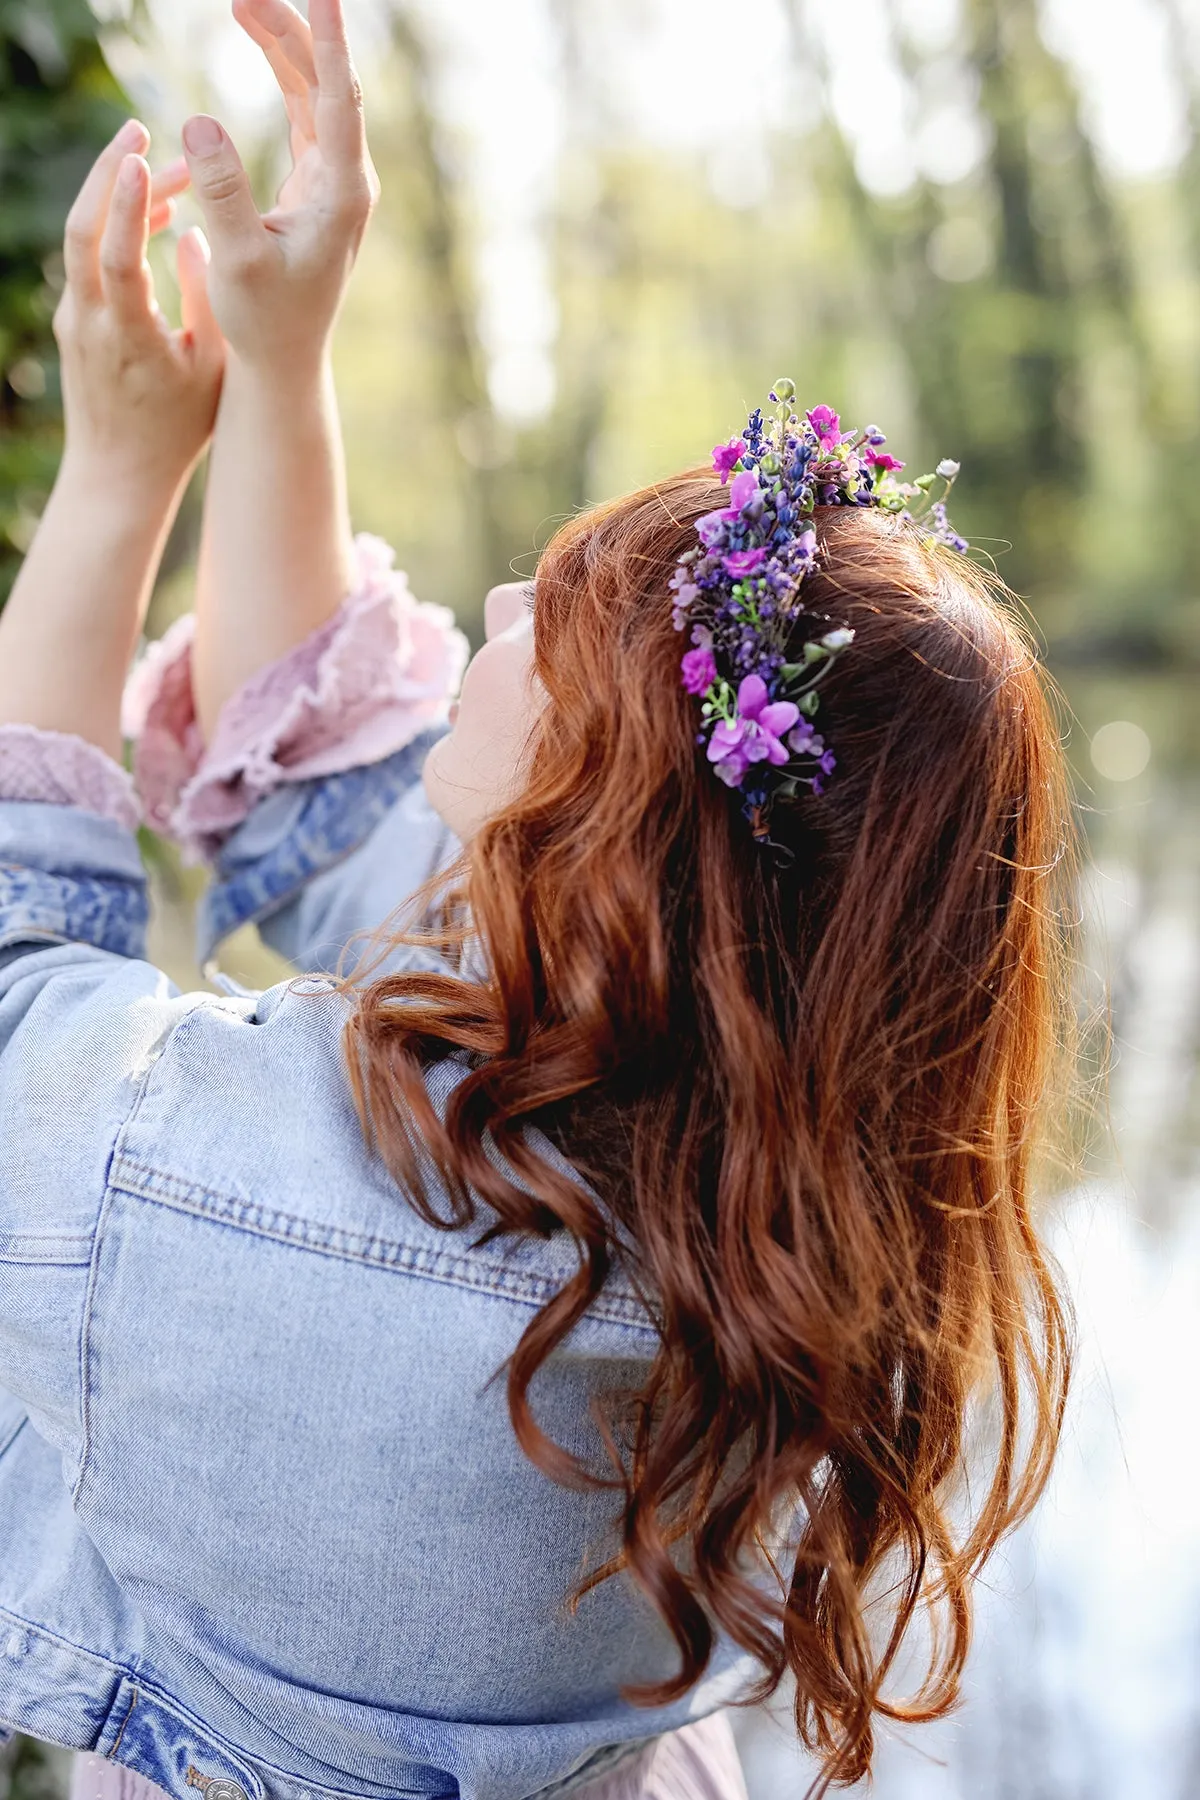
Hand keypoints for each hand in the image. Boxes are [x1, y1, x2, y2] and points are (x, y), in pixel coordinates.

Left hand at [54, 118, 224, 497]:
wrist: (119, 474)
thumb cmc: (178, 428)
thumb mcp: (208, 367)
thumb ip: (204, 298)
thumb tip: (194, 234)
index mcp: (129, 338)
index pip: (118, 260)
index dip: (128, 208)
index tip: (142, 160)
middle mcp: (90, 322)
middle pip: (82, 230)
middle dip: (106, 174)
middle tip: (138, 127)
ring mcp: (74, 319)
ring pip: (81, 238)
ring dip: (115, 196)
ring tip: (160, 166)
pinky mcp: (73, 319)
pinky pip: (89, 258)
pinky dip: (115, 227)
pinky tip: (151, 214)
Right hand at [181, 0, 377, 379]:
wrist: (285, 360)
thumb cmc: (266, 320)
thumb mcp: (238, 259)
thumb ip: (222, 191)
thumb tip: (199, 120)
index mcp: (340, 194)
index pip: (339, 99)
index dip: (330, 40)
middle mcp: (347, 180)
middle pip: (327, 84)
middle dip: (291, 30)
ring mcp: (335, 180)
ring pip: (314, 93)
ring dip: (283, 46)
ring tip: (242, 3)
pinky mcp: (317, 184)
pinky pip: (303, 112)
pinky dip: (283, 75)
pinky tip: (261, 43)